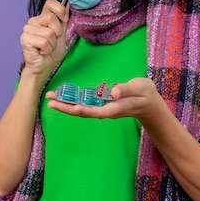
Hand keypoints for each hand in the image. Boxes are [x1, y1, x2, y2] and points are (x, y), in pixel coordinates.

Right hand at [20, 0, 69, 80]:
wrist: (44, 67)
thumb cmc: (51, 53)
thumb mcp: (62, 34)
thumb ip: (63, 19)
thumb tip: (68, 1)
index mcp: (42, 18)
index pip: (50, 2)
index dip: (60, 9)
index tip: (64, 19)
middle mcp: (34, 21)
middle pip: (51, 18)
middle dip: (57, 33)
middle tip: (52, 41)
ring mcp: (28, 30)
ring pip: (48, 32)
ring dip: (52, 44)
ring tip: (46, 48)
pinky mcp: (25, 39)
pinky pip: (44, 41)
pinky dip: (47, 49)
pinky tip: (41, 52)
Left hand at [45, 78, 164, 121]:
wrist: (149, 104)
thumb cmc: (145, 93)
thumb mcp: (139, 87)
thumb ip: (126, 89)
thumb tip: (112, 92)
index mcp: (116, 108)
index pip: (99, 111)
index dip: (86, 110)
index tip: (74, 108)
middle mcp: (107, 111)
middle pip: (85, 113)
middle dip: (67, 108)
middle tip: (50, 102)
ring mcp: (103, 109)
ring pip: (82, 110)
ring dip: (66, 105)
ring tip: (50, 98)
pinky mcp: (101, 106)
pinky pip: (84, 105)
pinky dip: (72, 102)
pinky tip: (62, 98)